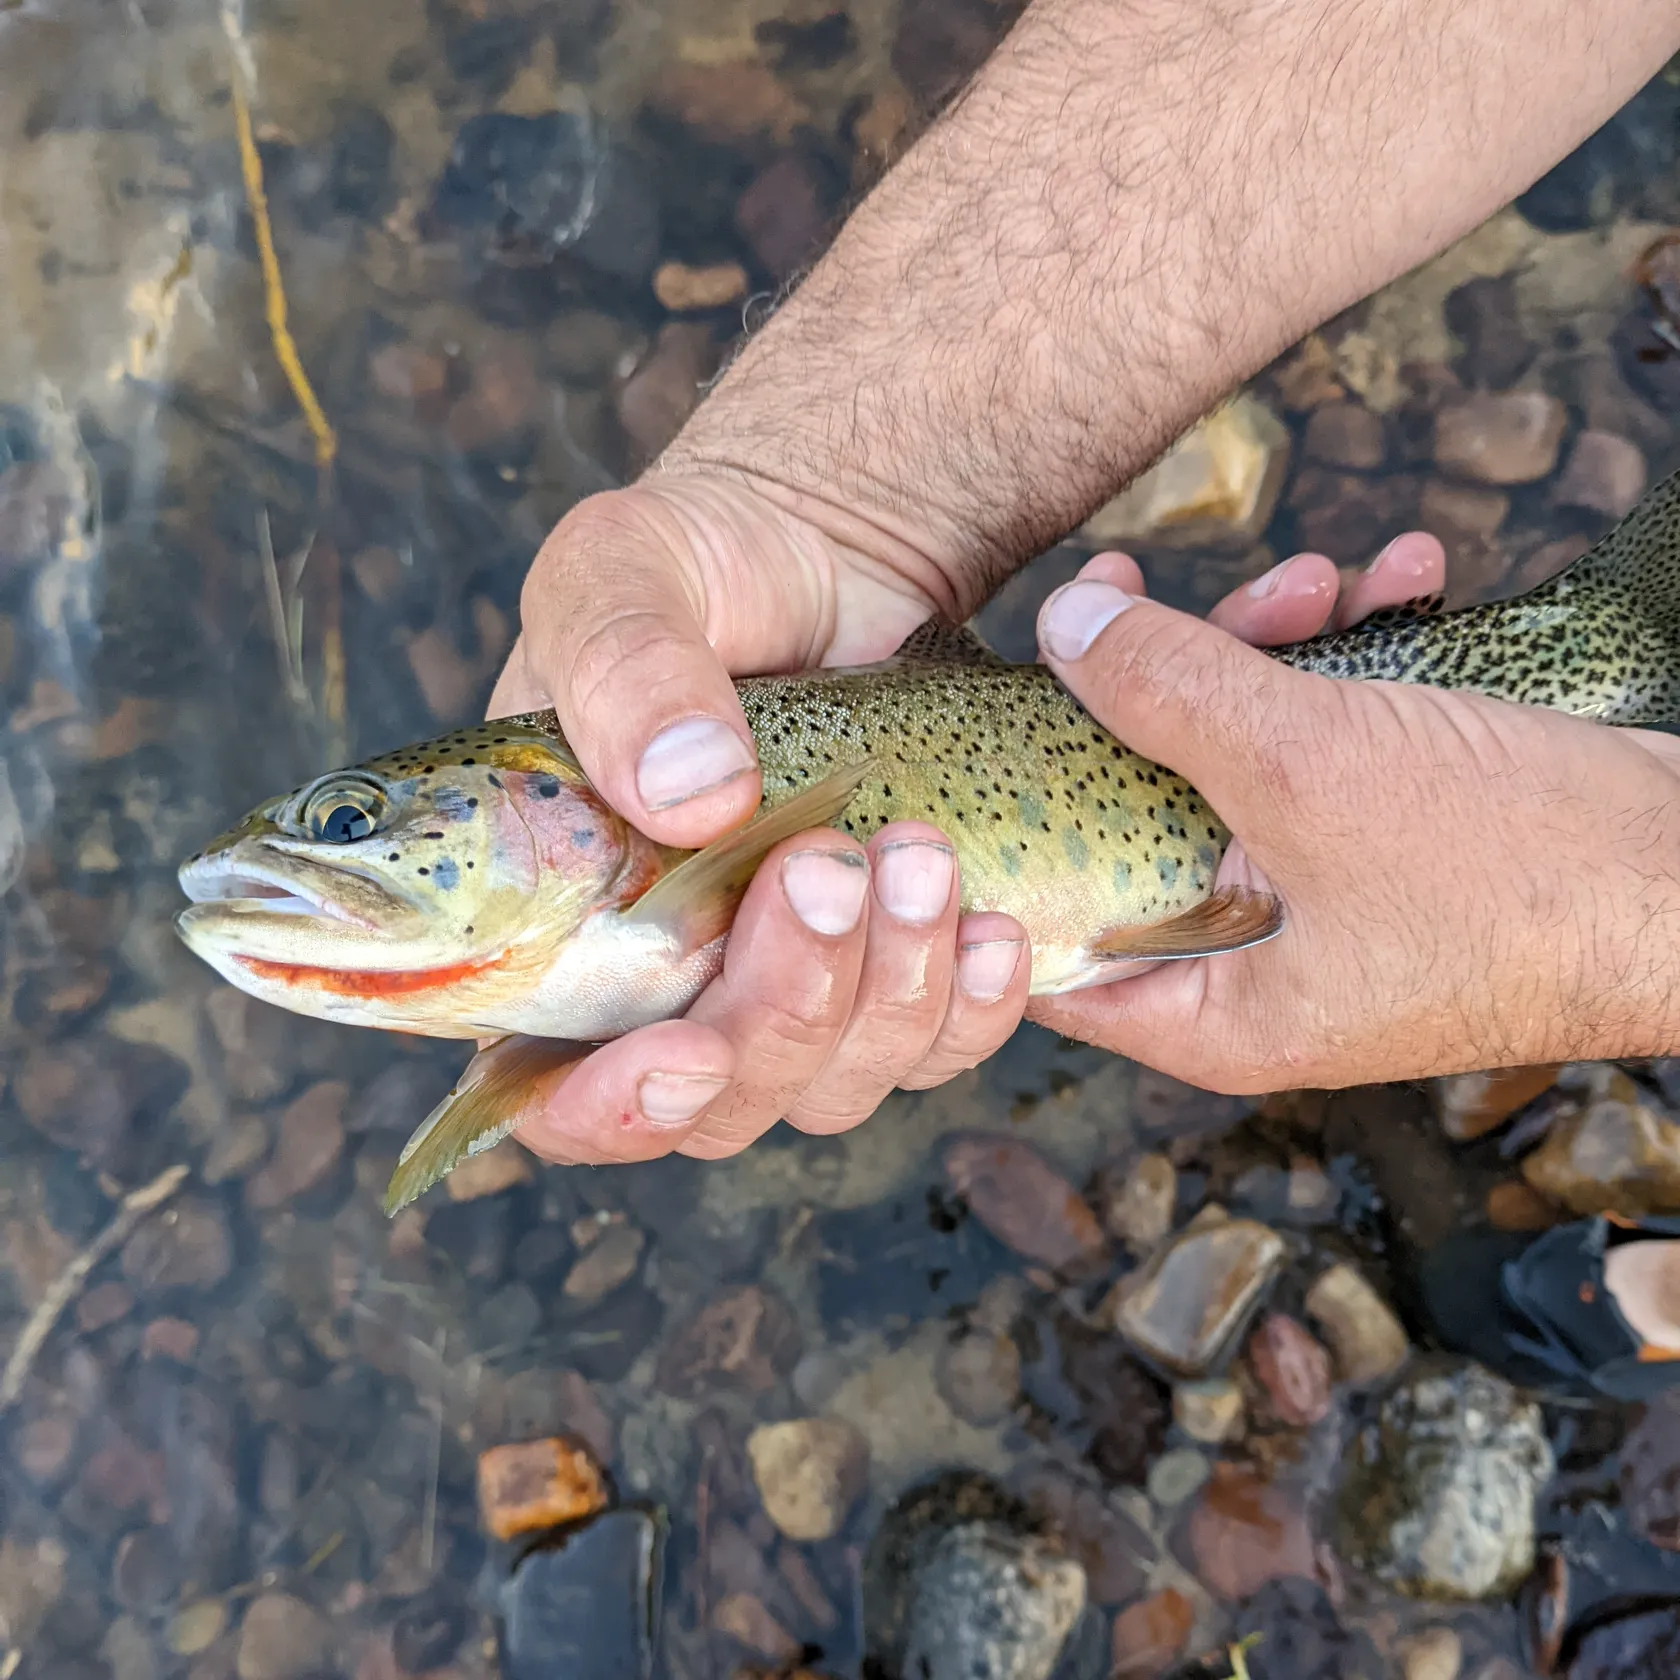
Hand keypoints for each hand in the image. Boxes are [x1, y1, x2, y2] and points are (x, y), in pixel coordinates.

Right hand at [493, 473, 1036, 1165]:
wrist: (826, 552)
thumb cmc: (690, 565)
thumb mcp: (619, 575)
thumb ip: (623, 672)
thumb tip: (691, 799)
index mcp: (558, 924)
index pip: (556, 1090)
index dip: (614, 1109)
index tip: (688, 1053)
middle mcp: (669, 983)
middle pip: (723, 1101)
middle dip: (786, 1007)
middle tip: (830, 866)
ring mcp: (788, 981)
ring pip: (838, 1084)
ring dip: (890, 995)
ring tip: (923, 855)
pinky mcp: (890, 962)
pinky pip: (939, 1042)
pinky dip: (974, 1003)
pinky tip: (995, 927)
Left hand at [1031, 544, 1679, 1093]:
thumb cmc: (1521, 877)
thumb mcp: (1310, 771)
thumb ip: (1169, 695)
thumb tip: (1062, 625)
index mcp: (1208, 1008)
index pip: (1048, 940)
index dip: (1004, 837)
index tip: (986, 723)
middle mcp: (1253, 967)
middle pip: (1137, 817)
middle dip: (1152, 689)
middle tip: (1134, 590)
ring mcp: (1324, 905)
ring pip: (1242, 763)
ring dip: (1273, 652)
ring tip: (1324, 573)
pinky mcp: (1392, 847)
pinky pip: (1336, 749)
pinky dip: (1357, 667)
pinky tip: (1404, 580)